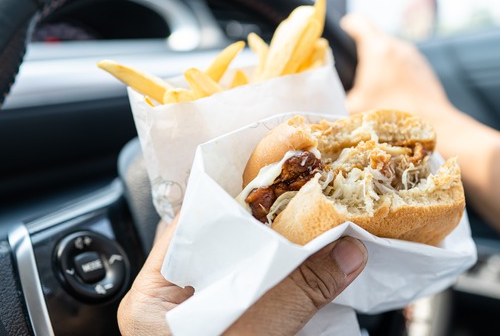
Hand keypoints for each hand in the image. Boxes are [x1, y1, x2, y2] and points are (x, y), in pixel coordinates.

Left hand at [118, 216, 367, 334]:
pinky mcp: (239, 331)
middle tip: (313, 203)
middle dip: (273, 226)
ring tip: (322, 231)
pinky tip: (320, 274)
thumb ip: (292, 296)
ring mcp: (208, 320)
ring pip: (251, 271)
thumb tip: (346, 250)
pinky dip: (295, 285)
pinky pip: (267, 297)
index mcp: (154, 299)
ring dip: (288, 255)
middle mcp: (176, 304)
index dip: (237, 199)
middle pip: (227, 244)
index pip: (193, 225)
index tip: (281, 178)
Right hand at [342, 14, 457, 125]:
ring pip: (392, 51)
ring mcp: (413, 56)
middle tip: (355, 65)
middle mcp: (397, 46)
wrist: (432, 124)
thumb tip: (329, 97)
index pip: (359, 22)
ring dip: (382, 61)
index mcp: (377, 49)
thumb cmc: (390, 113)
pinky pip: (404, 63)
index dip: (348, 24)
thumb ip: (339, 97)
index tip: (344, 29)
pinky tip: (393, 91)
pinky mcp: (424, 68)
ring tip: (375, 83)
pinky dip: (396, 71)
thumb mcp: (355, 108)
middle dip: (365, 48)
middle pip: (376, 37)